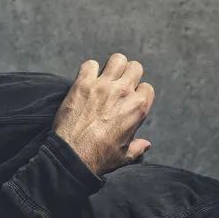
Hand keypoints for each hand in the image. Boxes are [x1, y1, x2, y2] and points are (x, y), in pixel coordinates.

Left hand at [53, 53, 154, 175]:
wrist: (71, 156)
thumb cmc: (99, 158)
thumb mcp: (124, 156)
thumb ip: (138, 148)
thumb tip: (146, 145)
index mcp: (138, 108)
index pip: (147, 88)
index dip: (138, 94)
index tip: (129, 101)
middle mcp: (123, 92)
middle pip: (135, 67)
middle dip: (128, 75)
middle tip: (118, 86)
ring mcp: (102, 86)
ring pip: (117, 59)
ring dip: (112, 67)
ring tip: (105, 79)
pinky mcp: (82, 84)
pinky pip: (90, 64)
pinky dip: (89, 70)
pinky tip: (86, 81)